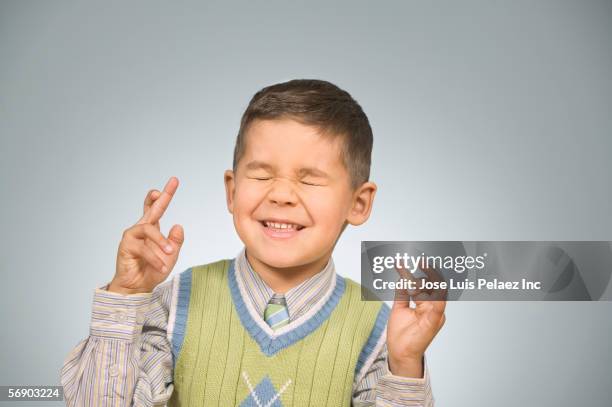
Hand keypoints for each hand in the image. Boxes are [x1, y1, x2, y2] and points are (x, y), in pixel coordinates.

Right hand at [108, 176, 183, 294]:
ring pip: (148, 229)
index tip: (174, 181)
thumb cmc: (153, 271)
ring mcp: (132, 236)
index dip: (165, 195)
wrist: (138, 288)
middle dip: (160, 196)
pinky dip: (154, 257)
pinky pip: (144, 248)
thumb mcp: (170, 256)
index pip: (159, 208)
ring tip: (169, 252)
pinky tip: (161, 266)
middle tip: (169, 186)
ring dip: (161, 241)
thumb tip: (178, 224)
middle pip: (151, 208)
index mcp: (152, 228)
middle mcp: (141, 229)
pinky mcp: (126, 246)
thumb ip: (175, 241)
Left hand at [386, 265, 446, 377]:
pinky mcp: (432, 323)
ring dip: (431, 278)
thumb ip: (402, 293)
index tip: (420, 258)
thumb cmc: (401, 333)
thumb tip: (402, 277)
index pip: (428, 284)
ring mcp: (434, 316)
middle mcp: (433, 308)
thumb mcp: (399, 307)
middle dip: (430, 270)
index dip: (426, 271)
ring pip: (437, 292)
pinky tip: (430, 284)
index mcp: (427, 305)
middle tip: (422, 257)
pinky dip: (436, 295)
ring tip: (423, 264)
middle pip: (435, 286)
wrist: (399, 353)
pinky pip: (438, 308)